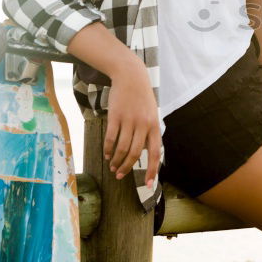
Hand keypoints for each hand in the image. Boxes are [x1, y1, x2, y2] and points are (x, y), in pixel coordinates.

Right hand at [103, 57, 161, 187]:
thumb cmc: (142, 98)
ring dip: (116, 160)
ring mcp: (129, 120)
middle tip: (120, 175)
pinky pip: (111, 138)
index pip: (155, 153)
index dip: (152, 170)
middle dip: (127, 168)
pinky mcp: (116, 116)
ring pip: (122, 148)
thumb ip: (149, 133)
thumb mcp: (152, 114)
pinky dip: (107, 149)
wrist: (131, 77)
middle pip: (135, 154)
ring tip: (112, 167)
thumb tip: (144, 153)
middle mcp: (143, 125)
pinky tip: (106, 154)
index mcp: (155, 126)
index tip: (147, 185)